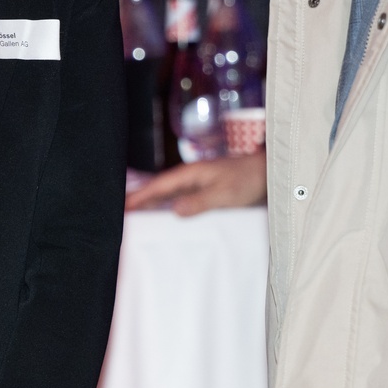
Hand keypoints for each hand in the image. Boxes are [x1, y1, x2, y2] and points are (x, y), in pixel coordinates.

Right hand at [124, 153, 266, 215]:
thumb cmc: (248, 181)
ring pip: (168, 194)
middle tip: (119, 211)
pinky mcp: (205, 191)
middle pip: (159, 188)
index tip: (122, 206)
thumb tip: (174, 210)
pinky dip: (167, 205)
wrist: (268, 174)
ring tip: (134, 214)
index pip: (159, 186)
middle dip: (140, 198)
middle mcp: (191, 177)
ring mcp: (198, 183)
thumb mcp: (224, 194)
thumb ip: (200, 202)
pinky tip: (163, 214)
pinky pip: (180, 198)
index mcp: (191, 173)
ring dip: (152, 202)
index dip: (140, 196)